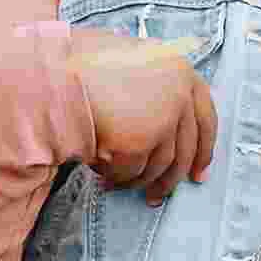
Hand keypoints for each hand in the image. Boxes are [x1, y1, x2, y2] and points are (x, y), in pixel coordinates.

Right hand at [66, 28, 217, 205]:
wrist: (53, 70)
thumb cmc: (85, 66)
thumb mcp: (133, 63)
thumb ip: (156, 89)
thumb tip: (167, 131)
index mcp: (181, 72)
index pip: (206, 120)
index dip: (204, 150)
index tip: (199, 174)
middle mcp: (179, 96)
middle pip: (186, 150)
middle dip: (171, 179)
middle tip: (157, 197)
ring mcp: (161, 120)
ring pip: (160, 167)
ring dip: (140, 183)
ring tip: (118, 186)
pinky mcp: (138, 142)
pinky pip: (132, 172)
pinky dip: (118, 179)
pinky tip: (102, 177)